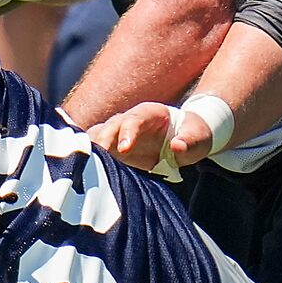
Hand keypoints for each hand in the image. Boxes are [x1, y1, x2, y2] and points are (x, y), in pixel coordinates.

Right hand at [89, 101, 212, 178]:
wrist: (185, 139)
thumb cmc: (193, 135)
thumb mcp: (198, 137)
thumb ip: (189, 141)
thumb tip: (177, 146)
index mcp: (149, 113)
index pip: (133, 119)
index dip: (127, 132)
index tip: (125, 148)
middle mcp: (129, 121)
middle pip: (109, 126)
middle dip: (102, 141)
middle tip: (97, 158)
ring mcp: (119, 134)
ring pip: (97, 136)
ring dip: (90, 148)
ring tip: (83, 163)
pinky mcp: (114, 149)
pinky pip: (97, 150)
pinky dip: (90, 158)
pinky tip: (84, 170)